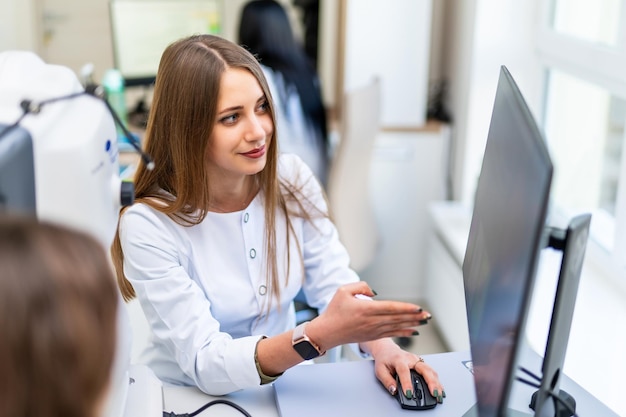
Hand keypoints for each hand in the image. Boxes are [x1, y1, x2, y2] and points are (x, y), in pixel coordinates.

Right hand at [306, 282, 430, 349]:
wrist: (328, 332)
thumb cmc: (334, 310)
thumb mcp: (343, 291)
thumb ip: (360, 286)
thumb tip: (374, 292)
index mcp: (366, 309)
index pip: (390, 308)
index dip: (406, 308)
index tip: (418, 308)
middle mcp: (372, 321)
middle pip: (397, 318)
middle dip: (414, 316)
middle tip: (428, 315)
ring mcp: (373, 330)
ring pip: (397, 326)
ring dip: (412, 323)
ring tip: (425, 321)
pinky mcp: (373, 335)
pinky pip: (392, 334)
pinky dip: (404, 332)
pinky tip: (414, 330)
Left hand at [367, 339, 445, 403]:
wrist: (387, 350)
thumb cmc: (384, 360)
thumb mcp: (380, 370)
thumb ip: (387, 381)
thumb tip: (394, 390)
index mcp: (399, 359)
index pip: (404, 371)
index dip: (407, 383)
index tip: (409, 394)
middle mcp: (411, 359)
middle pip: (424, 369)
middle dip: (430, 382)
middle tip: (434, 394)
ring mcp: (418, 360)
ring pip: (431, 371)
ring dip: (436, 383)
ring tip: (439, 395)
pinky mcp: (422, 364)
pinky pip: (432, 372)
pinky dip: (437, 381)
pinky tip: (440, 390)